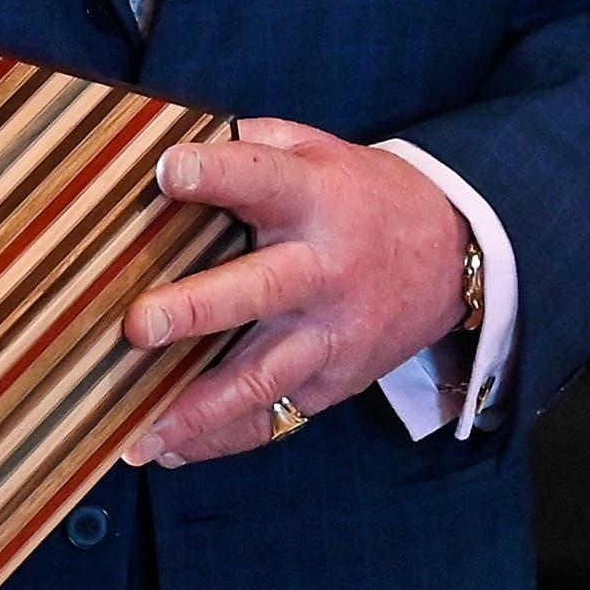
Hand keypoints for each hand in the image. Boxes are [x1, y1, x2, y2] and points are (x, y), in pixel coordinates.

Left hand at [117, 119, 468, 465]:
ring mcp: (329, 334)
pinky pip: (274, 418)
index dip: (216, 172)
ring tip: (139, 433)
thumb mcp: (316, 150)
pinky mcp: (334, 382)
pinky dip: (221, 440)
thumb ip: (249, 144)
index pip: (263, 178)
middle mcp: (322, 269)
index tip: (167, 169)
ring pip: (261, 377)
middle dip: (196, 310)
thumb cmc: (359, 196)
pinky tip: (170, 449)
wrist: (452, 254)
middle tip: (138, 325)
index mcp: (315, 198)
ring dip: (197, 409)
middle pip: (257, 292)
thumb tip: (162, 140)